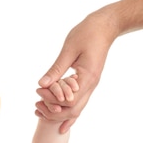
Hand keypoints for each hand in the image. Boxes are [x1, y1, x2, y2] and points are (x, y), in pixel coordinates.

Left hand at [36, 12, 115, 132]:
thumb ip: (56, 69)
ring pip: (76, 110)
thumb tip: (41, 84)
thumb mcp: (69, 49)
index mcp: (87, 77)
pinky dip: (67, 111)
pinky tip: (57, 115)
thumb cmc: (87, 33)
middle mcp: (91, 85)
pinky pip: (79, 102)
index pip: (69, 101)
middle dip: (53, 112)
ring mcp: (91, 86)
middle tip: (37, 106)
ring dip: (58, 113)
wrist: (105, 26)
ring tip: (41, 109)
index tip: (39, 91)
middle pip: (73, 111)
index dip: (52, 100)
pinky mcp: (88, 83)